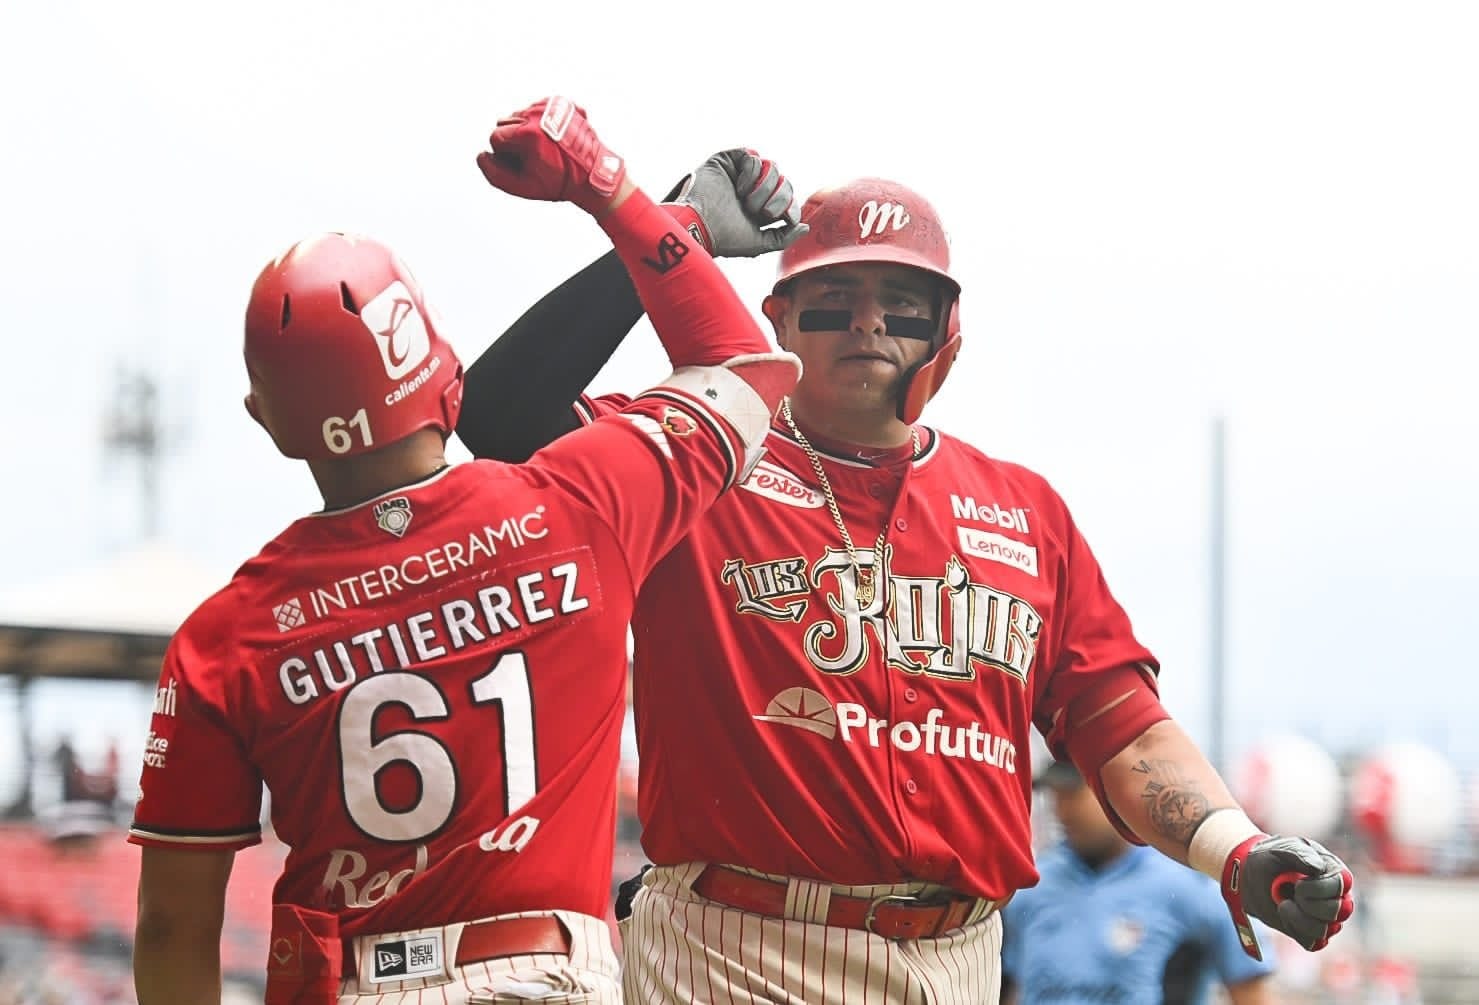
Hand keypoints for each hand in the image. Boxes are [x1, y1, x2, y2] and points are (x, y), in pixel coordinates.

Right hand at [476, 96, 625, 214]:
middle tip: (534, 157)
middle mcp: (538, 114)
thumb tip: (481, 155)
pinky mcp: (561, 102)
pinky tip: (552, 138)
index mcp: (528, 133)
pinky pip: (537, 108)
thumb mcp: (523, 188)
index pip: (495, 138)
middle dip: (513, 141)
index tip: (523, 164)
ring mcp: (551, 105)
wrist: (593, 175)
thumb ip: (495, 174)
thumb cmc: (559, 183)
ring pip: (520, 114)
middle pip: (505, 122)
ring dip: (525, 130)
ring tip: (544, 147)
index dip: (506, 155)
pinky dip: (540, 122)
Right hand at [663, 149, 806, 257]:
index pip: (787, 198)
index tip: (784, 218)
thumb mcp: (760, 243)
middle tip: (763, 212)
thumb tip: (805, 226)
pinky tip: (738, 188)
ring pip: (772, 168)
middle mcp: (752, 189)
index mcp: (760, 208)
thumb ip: (784, 237)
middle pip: (784, 182)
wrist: (701, 225)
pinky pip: (753, 157)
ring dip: (763, 188)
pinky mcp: (729, 161)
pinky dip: (751, 173)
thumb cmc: (726, 238)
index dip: (790, 206)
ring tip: (746, 201)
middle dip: (778, 198)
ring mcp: (741, 174)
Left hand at [1222, 835, 1354, 957]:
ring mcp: (1327, 917)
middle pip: (1337, 912)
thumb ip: (1299, 854)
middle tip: (1291, 892)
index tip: (1298, 884)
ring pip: (1324, 930)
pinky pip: (1313, 943)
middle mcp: (1337, 897)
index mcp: (1335, 872)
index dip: (1318, 889)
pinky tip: (1285, 915)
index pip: (1340, 886)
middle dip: (1308, 904)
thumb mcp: (1281, 849)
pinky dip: (1295, 931)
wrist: (1252, 877)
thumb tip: (1319, 867)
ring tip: (1284, 903)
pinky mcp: (1314, 933)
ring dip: (1297, 918)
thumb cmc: (1270, 858)